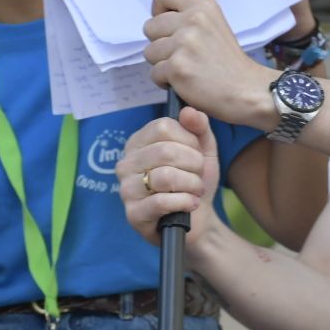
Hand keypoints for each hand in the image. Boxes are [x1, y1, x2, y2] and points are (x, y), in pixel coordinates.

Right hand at [120, 107, 221, 252]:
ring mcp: (126, 189)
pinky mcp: (133, 214)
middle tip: (199, 175)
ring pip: (165, 177)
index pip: (163, 127)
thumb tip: (188, 110)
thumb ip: (199, 127)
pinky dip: (184, 202)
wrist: (198, 219)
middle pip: (165, 151)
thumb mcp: (203, 150)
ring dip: (191, 184)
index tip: (197, 153)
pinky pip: (161, 202)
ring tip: (196, 190)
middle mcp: (126, 163)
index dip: (189, 140)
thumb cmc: (194, 180)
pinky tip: (191, 204)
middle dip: (194, 164)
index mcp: (138, 142)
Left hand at [144, 0, 272, 123]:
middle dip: (161, 43)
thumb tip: (165, 3)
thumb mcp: (215, 23)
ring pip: (149, 51)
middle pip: (149, 26)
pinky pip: (154, 73)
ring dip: (163, 63)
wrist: (246, 90)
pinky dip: (166, 81)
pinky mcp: (177, 67)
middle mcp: (193, 20)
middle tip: (184, 53)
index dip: (159, 9)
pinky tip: (186, 81)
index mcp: (202, 5)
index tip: (170, 24)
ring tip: (187, 67)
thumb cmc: (228, 62)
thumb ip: (190, 11)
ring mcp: (184, 43)